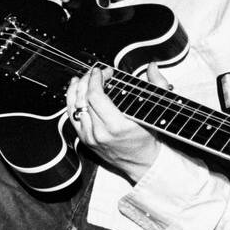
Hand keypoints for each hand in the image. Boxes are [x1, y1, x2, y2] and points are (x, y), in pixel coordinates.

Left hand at [65, 63, 170, 181]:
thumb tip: (152, 67)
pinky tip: (75, 91)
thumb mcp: (156, 111)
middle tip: (95, 73)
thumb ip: (158, 85)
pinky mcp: (85, 140)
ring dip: (77, 89)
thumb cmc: (148, 138)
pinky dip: (71, 102)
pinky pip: (72, 117)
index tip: (102, 71)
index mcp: (117, 126)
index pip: (96, 96)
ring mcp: (90, 137)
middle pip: (83, 99)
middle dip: (88, 80)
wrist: (142, 162)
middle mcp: (100, 133)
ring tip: (82, 78)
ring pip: (74, 107)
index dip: (96, 79)